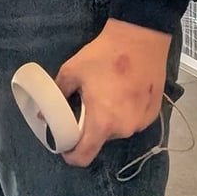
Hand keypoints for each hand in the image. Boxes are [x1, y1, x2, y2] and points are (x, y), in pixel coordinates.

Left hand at [56, 19, 171, 166]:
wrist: (140, 40)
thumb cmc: (104, 56)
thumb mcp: (72, 71)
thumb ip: (58, 94)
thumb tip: (44, 113)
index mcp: (102, 123)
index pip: (84, 155)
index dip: (71, 155)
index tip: (64, 146)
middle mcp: (124, 129)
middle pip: (100, 139)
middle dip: (88, 128)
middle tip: (82, 106)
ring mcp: (141, 123)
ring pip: (116, 129)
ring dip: (107, 119)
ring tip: (103, 94)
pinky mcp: (152, 115)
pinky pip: (131, 121)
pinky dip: (123, 112)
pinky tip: (120, 92)